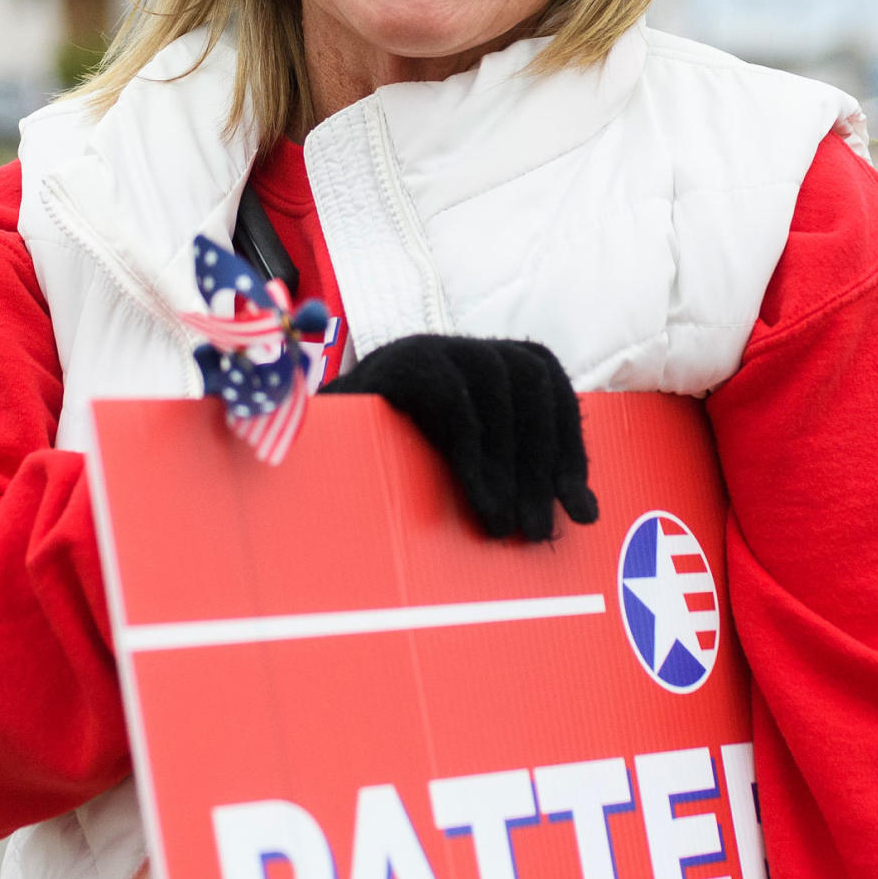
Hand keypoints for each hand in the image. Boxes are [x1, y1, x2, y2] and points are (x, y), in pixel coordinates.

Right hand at [320, 335, 596, 541]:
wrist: (295, 461)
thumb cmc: (381, 472)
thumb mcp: (454, 472)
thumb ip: (508, 477)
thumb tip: (582, 513)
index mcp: (478, 365)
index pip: (547, 381)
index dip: (569, 443)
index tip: (579, 507)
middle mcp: (455, 347)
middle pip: (530, 376)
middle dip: (543, 458)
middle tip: (537, 531)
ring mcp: (423, 347)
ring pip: (497, 380)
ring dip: (510, 461)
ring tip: (504, 525)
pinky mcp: (393, 364)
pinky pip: (451, 396)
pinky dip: (473, 452)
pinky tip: (478, 500)